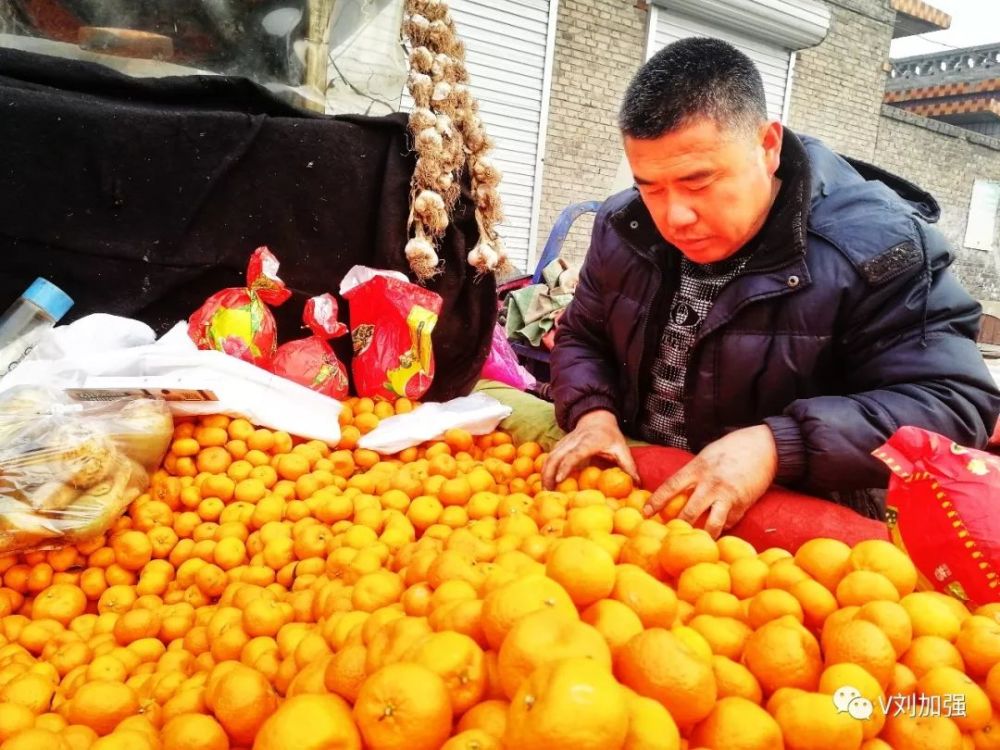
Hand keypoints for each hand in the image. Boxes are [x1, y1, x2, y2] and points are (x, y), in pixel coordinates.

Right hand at [542, 410, 639, 488]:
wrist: (596, 418)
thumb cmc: (610, 435)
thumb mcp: (622, 448)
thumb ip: (629, 466)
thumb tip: (638, 485)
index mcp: (589, 441)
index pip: (574, 454)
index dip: (566, 466)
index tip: (559, 480)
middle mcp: (574, 441)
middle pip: (556, 455)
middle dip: (548, 473)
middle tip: (547, 492)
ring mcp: (565, 442)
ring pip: (549, 456)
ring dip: (544, 472)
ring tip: (544, 490)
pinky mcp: (560, 445)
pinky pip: (549, 456)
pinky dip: (545, 469)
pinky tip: (545, 482)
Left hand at [642, 425, 778, 537]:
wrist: (764, 447)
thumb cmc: (731, 449)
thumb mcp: (705, 456)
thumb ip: (692, 474)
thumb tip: (675, 491)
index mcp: (697, 468)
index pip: (670, 487)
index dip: (656, 501)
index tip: (645, 513)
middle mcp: (710, 484)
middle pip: (688, 512)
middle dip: (677, 526)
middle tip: (667, 536)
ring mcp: (727, 496)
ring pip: (710, 524)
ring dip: (700, 535)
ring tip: (693, 543)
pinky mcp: (743, 505)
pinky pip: (728, 523)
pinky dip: (720, 529)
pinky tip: (715, 533)